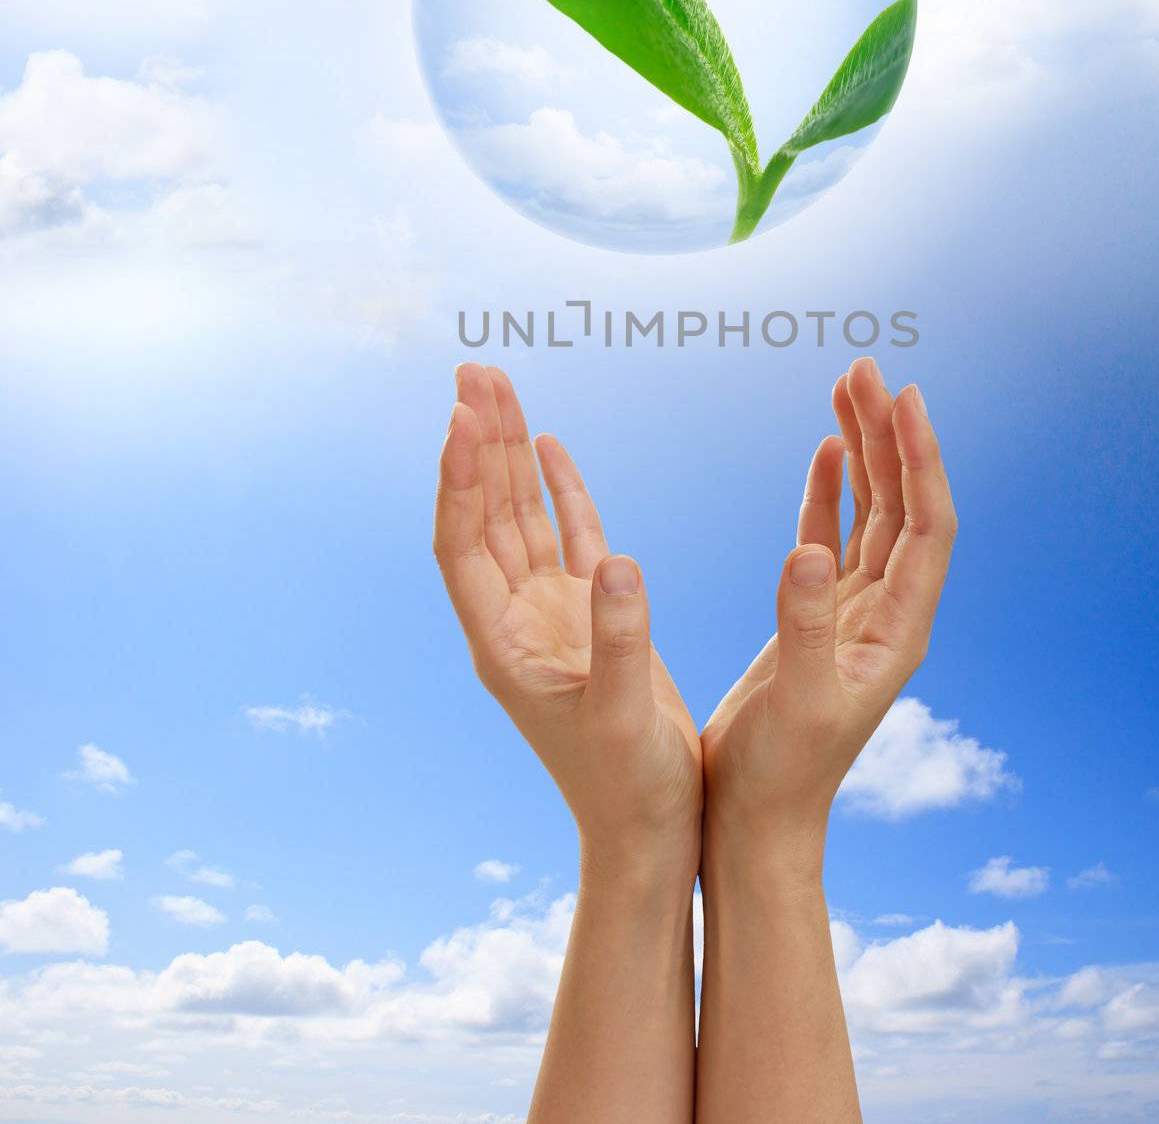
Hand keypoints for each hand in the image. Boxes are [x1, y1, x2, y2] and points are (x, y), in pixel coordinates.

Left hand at [433, 364, 701, 881]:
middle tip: (473, 371)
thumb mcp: (626, 717)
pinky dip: (558, 489)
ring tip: (498, 385)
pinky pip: (565, 535)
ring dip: (509, 453)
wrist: (652, 833)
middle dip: (477, 442)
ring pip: (519, 516)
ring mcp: (549, 615)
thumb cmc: (635, 790)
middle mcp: (514, 621)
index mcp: (502, 645)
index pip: (463, 545)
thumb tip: (618, 558)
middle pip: (483, 514)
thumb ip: (621, 639)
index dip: (460, 481)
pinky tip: (551, 445)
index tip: (460, 418)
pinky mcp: (589, 615)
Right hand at [701, 357, 956, 872]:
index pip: (927, 527)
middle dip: (891, 435)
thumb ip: (802, 625)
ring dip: (866, 450)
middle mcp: (888, 614)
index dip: (921, 461)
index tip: (904, 397)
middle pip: (904, 505)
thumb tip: (811, 550)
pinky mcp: (819, 616)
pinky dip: (833, 489)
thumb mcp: (792, 700)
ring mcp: (855, 612)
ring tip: (848, 386)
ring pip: (872, 513)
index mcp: (898, 632)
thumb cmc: (779, 775)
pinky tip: (827, 449)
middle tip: (866, 368)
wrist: (756, 823)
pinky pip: (835, 536)